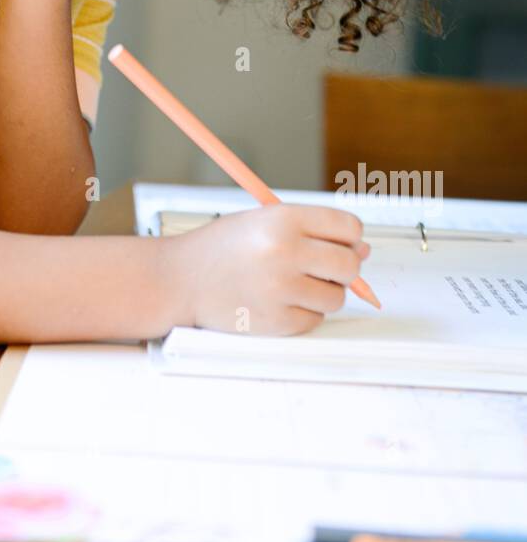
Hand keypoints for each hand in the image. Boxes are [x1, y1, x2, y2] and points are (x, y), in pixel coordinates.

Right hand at [164, 202, 372, 335]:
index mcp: (283, 219)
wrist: (179, 279)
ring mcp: (281, 290)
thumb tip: (363, 250)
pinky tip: (278, 300)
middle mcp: (284, 253)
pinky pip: (314, 320)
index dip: (350, 237)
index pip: (349, 227)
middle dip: (344, 268)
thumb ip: (313, 231)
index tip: (340, 243)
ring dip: (323, 292)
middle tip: (322, 267)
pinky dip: (303, 312)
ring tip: (292, 283)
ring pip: (336, 297)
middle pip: (350, 265)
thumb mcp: (263, 221)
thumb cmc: (221, 248)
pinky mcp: (277, 321)